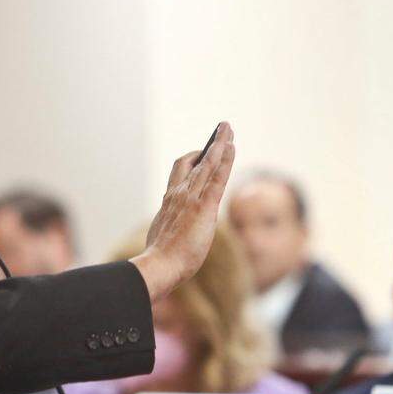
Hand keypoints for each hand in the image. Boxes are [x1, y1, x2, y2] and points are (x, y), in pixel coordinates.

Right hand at [130, 122, 235, 301]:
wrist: (160, 265)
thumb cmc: (161, 259)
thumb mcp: (163, 237)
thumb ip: (171, 227)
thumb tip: (172, 232)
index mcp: (168, 202)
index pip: (180, 174)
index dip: (191, 160)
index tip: (199, 152)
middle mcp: (178, 194)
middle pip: (195, 161)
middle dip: (209, 145)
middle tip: (220, 131)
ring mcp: (191, 198)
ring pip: (207, 163)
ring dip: (219, 143)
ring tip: (228, 129)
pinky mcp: (204, 206)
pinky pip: (217, 176)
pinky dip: (225, 159)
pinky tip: (232, 146)